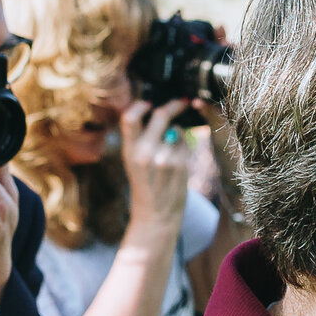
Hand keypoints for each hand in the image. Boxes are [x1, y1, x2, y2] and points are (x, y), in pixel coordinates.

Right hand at [118, 98, 197, 242]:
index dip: (140, 105)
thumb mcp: (133, 161)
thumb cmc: (145, 184)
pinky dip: (185, 144)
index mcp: (129, 150)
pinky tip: (178, 158)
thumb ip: (140, 138)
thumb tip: (156, 108)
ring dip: (179, 131)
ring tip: (172, 148)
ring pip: (178, 128)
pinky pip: (187, 142)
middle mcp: (146, 153)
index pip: (130, 117)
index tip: (149, 101)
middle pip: (161, 114)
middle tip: (182, 102)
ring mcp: (165, 157)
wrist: (156, 214)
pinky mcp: (182, 163)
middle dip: (174, 105)